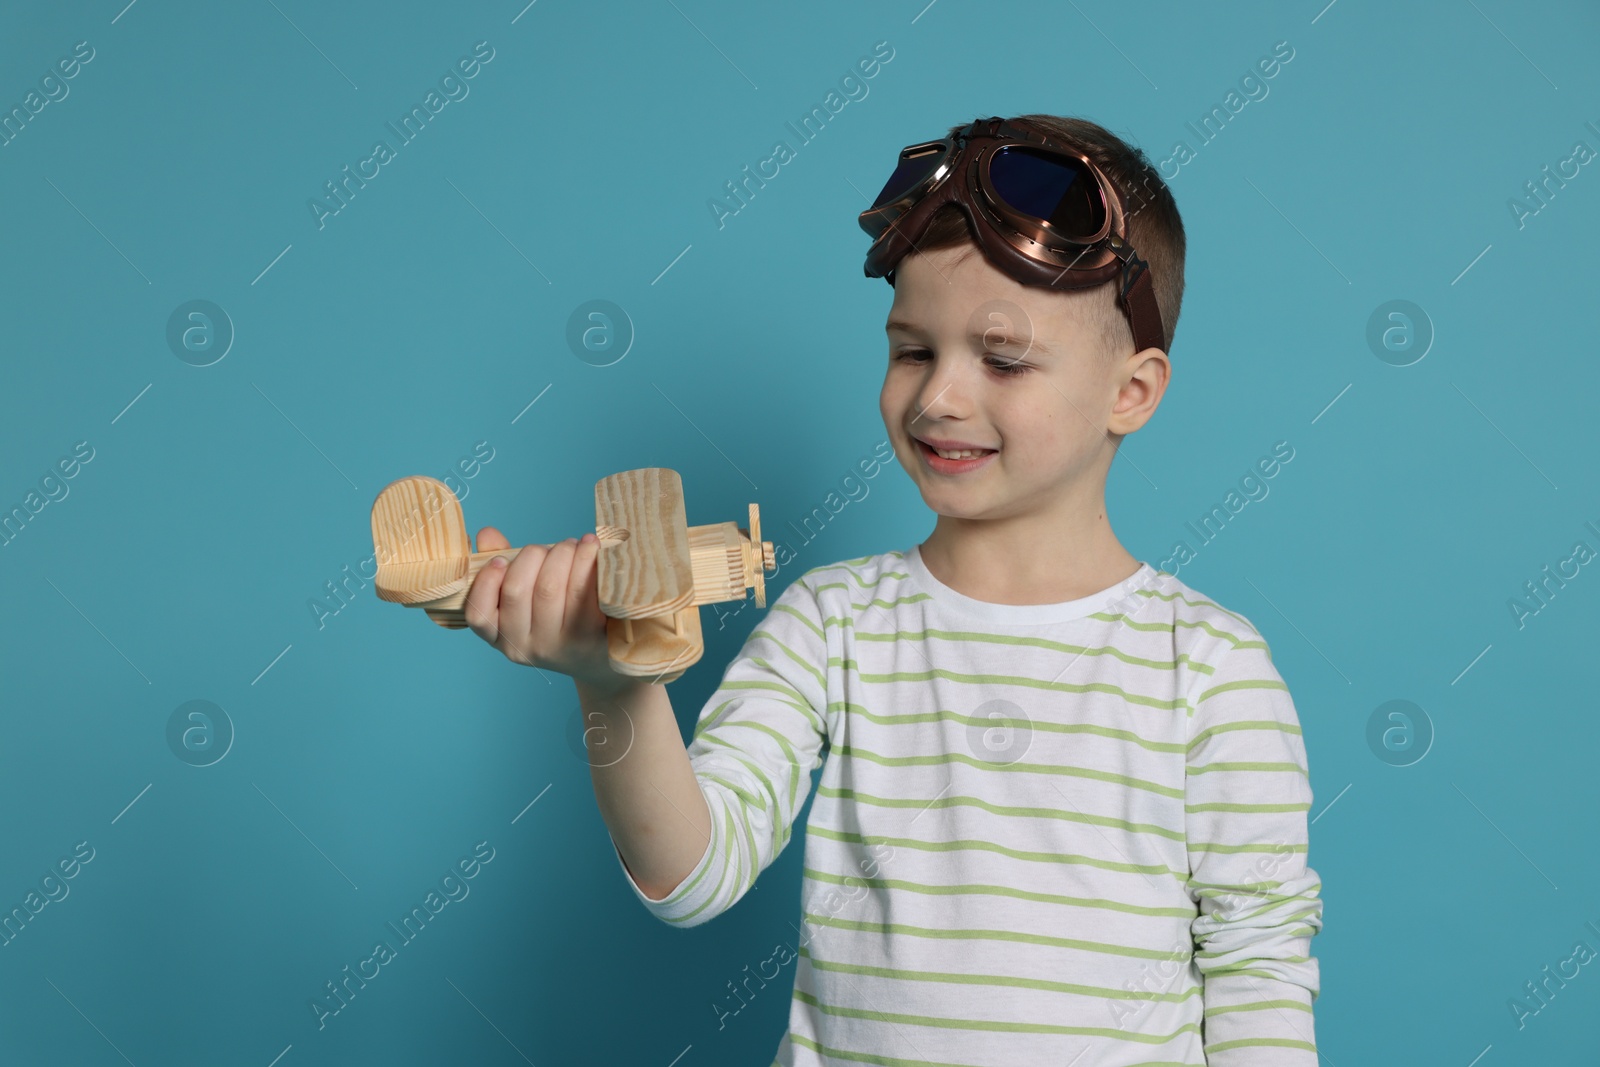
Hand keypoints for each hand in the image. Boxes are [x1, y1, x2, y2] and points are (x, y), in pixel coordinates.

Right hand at [463, 526, 623, 689]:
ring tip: (573, 545)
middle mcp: (525, 646)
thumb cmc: (558, 615)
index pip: (479, 614)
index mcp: (501, 636)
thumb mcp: (527, 596)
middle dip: (533, 554)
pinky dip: (584, 559)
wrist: (600, 653)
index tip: (500, 559)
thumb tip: (486, 535)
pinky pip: (580, 590)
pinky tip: (590, 547)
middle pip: (516, 589)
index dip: (487, 581)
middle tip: (552, 547)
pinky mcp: (587, 635)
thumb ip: (503, 566)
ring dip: (561, 553)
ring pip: (548, 586)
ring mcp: (556, 644)